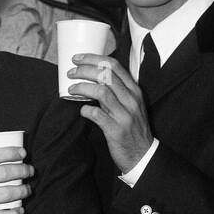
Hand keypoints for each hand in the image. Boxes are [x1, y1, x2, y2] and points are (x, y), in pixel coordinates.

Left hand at [69, 54, 154, 172]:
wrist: (143, 154)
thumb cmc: (132, 127)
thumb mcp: (130, 105)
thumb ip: (116, 91)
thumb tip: (92, 78)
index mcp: (134, 90)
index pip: (114, 66)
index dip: (93, 58)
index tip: (78, 58)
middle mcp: (131, 99)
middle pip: (106, 75)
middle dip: (84, 70)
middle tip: (71, 73)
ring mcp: (125, 114)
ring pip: (101, 91)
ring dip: (82, 87)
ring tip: (71, 89)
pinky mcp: (116, 130)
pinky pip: (97, 115)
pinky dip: (86, 110)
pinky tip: (82, 110)